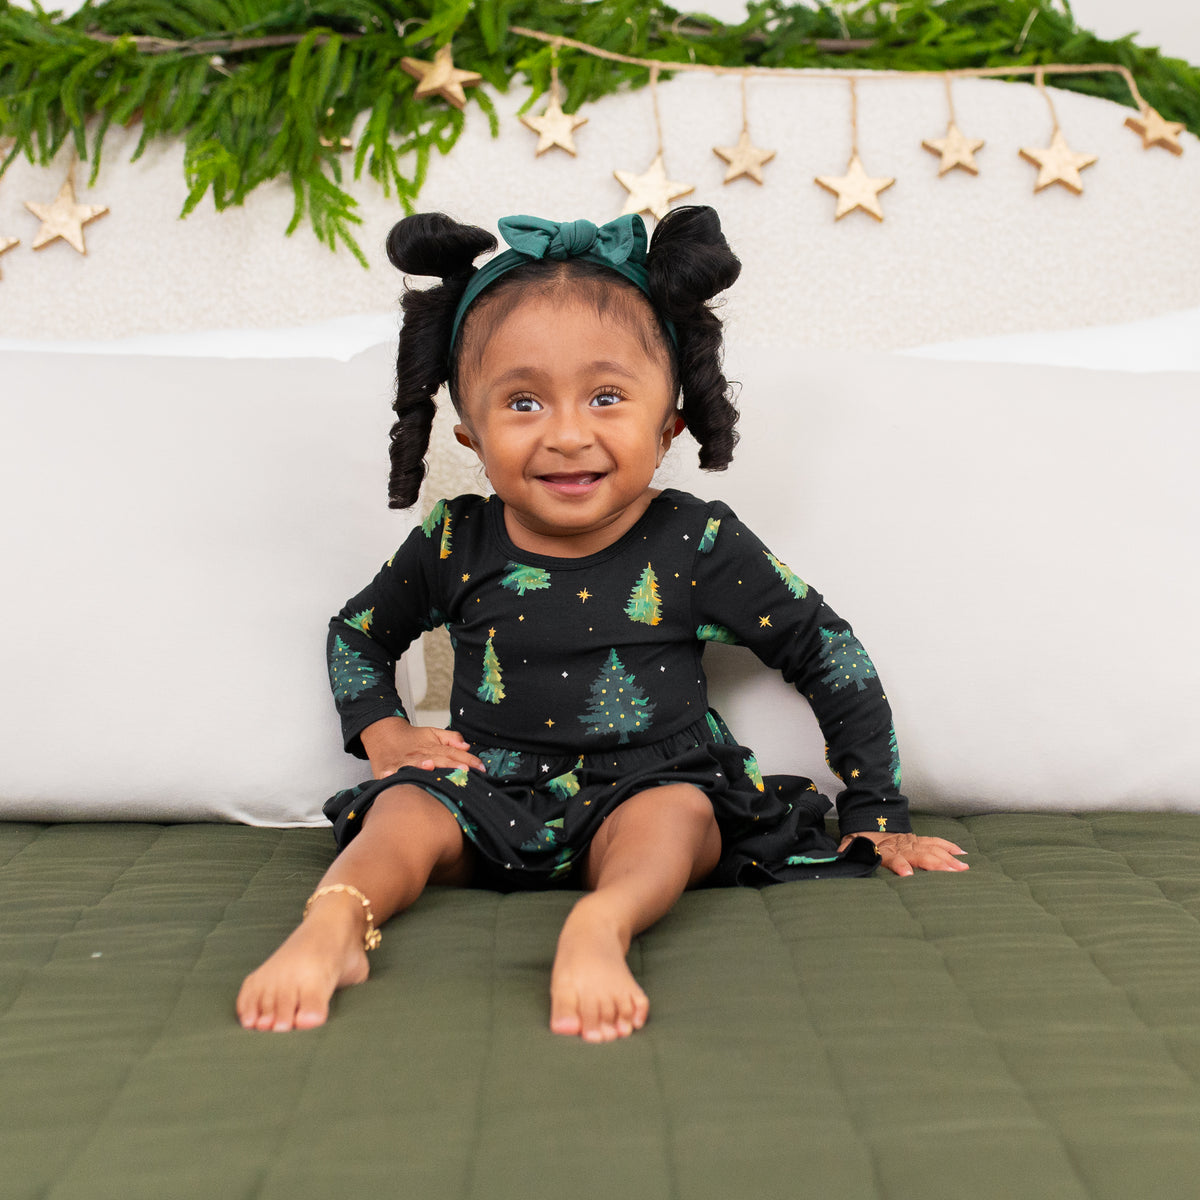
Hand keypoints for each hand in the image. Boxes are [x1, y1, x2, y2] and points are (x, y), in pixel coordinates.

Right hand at [359, 716, 483, 779]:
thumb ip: (452, 739)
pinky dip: (389, 774)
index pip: (453, 753)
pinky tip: (390, 776)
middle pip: (437, 760)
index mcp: (432, 748)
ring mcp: (403, 762)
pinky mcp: (387, 770)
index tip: (481, 768)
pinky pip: (389, 773)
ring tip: (430, 767)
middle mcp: (419, 755)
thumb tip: (467, 746)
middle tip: (464, 771)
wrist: (384, 735)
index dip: (468, 759)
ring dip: (421, 766)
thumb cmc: (412, 739)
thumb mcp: (434, 734)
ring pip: (413, 766)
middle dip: (450, 765)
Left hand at [838, 831, 968, 876]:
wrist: (870, 814)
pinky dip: (949, 847)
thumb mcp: (851, 842)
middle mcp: (902, 846)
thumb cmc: (861, 835)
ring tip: (963, 867)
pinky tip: (962, 854)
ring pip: (932, 849)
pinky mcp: (918, 839)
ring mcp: (912, 841)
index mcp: (885, 850)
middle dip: (937, 864)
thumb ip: (847, 850)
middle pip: (921, 855)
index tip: (908, 874)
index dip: (900, 865)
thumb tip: (837, 857)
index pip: (894, 859)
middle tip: (953, 872)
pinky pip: (936, 842)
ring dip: (948, 858)